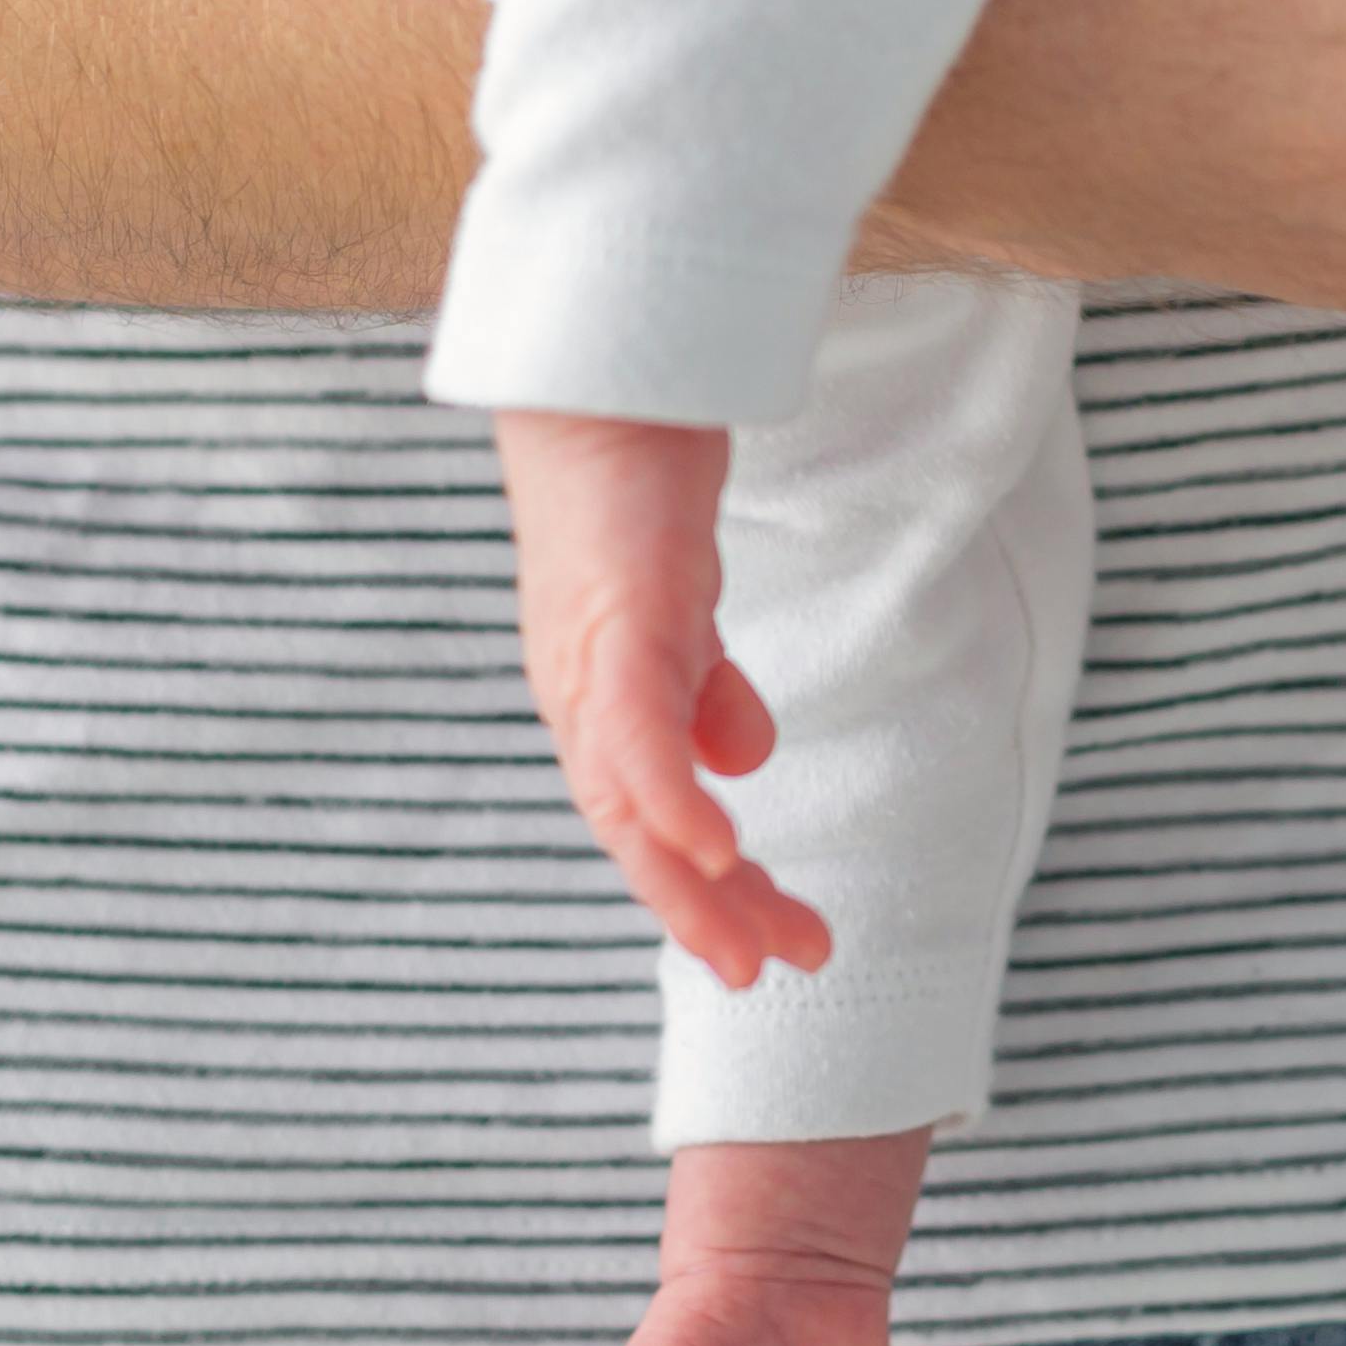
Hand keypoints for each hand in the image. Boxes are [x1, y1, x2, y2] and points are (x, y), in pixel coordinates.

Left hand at [491, 410, 821, 985]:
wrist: (598, 372)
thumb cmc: (636, 481)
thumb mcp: (684, 604)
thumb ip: (704, 685)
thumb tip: (739, 762)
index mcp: (598, 696)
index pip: (646, 817)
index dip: (700, 889)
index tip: (763, 946)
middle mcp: (579, 692)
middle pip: (633, 831)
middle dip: (700, 913)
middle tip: (766, 972)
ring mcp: (590, 655)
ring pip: (628, 800)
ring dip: (687, 883)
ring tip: (748, 944)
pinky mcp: (616, 613)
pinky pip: (635, 726)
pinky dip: (668, 794)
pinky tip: (710, 846)